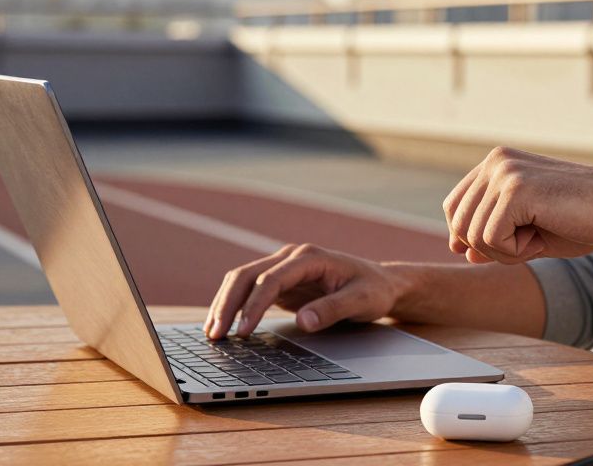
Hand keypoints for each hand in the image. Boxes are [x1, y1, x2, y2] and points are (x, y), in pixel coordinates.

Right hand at [204, 244, 401, 338]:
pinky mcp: (280, 282)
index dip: (254, 305)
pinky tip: (223, 326)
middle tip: (215, 334)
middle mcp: (291, 257)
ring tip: (212, 333)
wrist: (380, 283)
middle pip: (247, 275)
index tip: (243, 331)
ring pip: (242, 280)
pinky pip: (250, 291)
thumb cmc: (373, 290)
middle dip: (227, 304)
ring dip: (224, 304)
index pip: (271, 279)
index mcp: (310, 257)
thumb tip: (304, 321)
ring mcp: (283, 268)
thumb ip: (333, 309)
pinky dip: (234, 306)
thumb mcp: (361, 301)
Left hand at [442, 146, 592, 264]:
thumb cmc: (581, 219)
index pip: (455, 206)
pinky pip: (491, 239)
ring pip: (473, 235)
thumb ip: (493, 236)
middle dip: (490, 247)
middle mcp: (496, 161)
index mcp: (497, 162)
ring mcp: (504, 173)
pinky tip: (543, 235)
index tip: (503, 247)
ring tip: (539, 235)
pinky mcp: (516, 190)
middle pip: (459, 223)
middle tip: (530, 242)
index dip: (468, 236)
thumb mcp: (528, 231)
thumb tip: (460, 250)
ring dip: (505, 251)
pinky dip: (516, 251)